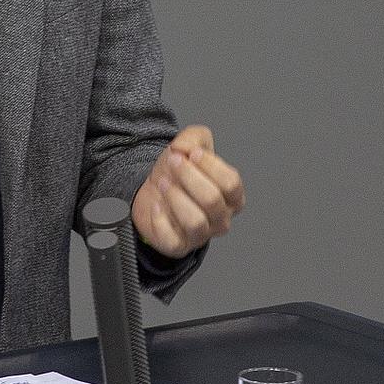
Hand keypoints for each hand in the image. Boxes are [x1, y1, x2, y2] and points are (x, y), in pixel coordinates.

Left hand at [132, 125, 244, 257]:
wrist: (152, 191)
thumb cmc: (177, 173)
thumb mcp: (188, 146)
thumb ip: (193, 138)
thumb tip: (186, 147)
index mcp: (232, 196)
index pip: (232, 183)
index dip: (211, 165)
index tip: (191, 153)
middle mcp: (221, 218)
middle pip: (212, 200)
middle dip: (188, 176)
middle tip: (173, 162)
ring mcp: (201, 235)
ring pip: (196, 222)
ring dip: (175, 197)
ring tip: (163, 182)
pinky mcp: (178, 246)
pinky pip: (173, 240)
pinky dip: (161, 220)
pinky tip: (156, 204)